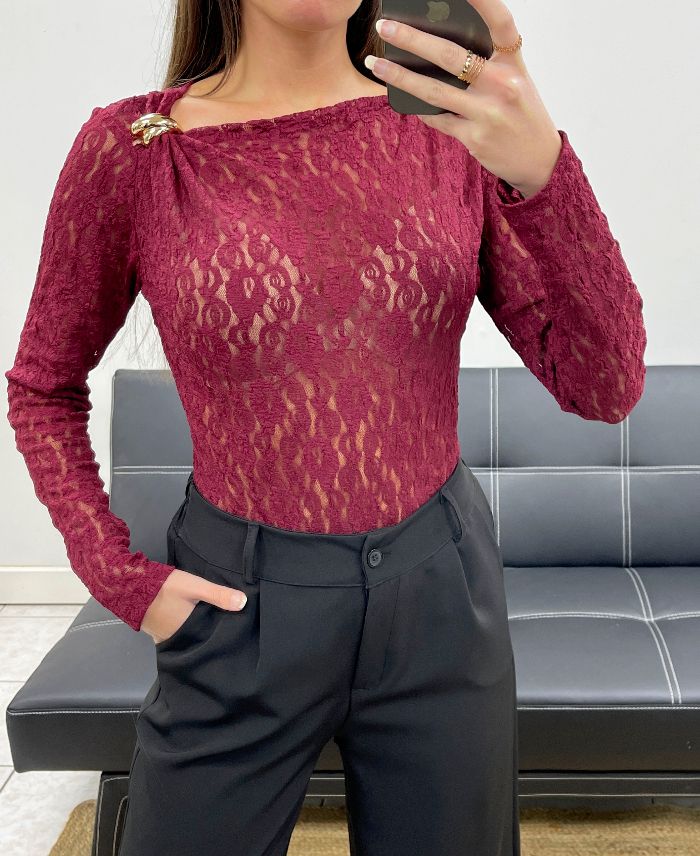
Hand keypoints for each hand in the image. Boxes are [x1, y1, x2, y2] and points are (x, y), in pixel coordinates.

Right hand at [141, 568, 247, 644]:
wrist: (130, 585)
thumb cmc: (164, 587)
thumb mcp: (196, 587)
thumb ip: (219, 595)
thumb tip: (244, 603)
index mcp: (188, 632)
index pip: (210, 637)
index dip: (221, 632)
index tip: (234, 630)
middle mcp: (176, 639)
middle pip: (198, 639)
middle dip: (208, 634)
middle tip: (223, 627)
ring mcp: (164, 637)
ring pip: (185, 638)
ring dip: (195, 632)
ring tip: (208, 625)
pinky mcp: (155, 632)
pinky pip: (173, 635)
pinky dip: (182, 632)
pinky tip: (188, 624)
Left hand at [367, 0, 562, 198]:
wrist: (538, 159)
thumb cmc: (520, 112)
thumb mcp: (514, 80)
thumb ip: (487, 63)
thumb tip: (437, 47)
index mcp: (513, 63)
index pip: (500, 22)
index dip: (482, 0)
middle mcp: (503, 85)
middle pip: (450, 55)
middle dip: (412, 39)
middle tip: (384, 27)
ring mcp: (488, 113)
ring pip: (434, 91)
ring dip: (400, 76)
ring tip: (376, 64)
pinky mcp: (475, 138)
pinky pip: (437, 119)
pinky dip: (418, 108)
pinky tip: (400, 98)